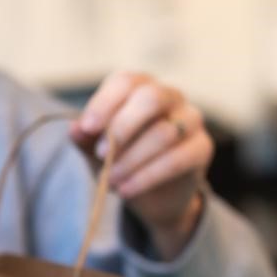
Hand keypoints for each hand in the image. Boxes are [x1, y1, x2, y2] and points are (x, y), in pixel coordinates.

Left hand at [68, 71, 211, 259]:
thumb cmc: (120, 160)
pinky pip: (177, 159)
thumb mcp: (94, 150)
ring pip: (164, 133)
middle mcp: (169, 96)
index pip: (125, 82)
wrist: (151, 194)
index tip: (86, 128)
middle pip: (151, 97)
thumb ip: (84, 138)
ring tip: (111, 179)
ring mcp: (190, 120)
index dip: (104, 103)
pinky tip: (126, 190)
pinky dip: (147, 177)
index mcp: (140, 87)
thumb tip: (74, 128)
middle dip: (122, 126)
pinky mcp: (202, 147)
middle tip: (100, 153)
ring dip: (131, 159)